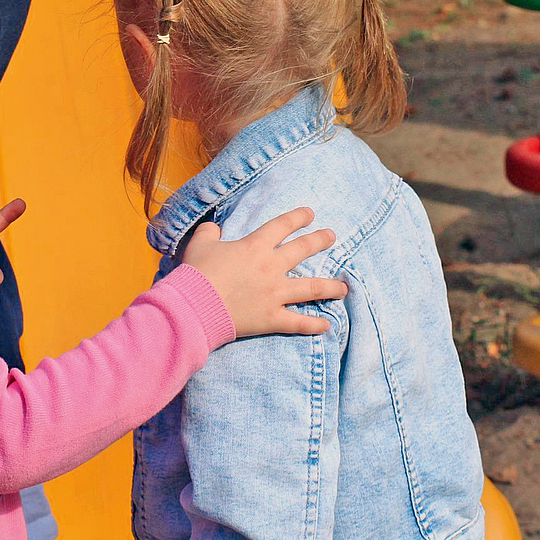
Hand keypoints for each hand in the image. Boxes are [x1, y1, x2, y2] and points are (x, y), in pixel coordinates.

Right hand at [181, 208, 346, 337]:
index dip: (297, 217)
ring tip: (344, 287)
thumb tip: (214, 228)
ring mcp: (275, 294)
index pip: (281, 226)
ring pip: (312, 287)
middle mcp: (271, 267)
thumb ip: (209, 232)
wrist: (194, 306)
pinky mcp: (272, 318)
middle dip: (320, 241)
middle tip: (331, 236)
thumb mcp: (199, 244)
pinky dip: (314, 325)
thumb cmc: (196, 273)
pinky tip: (327, 326)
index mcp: (255, 246)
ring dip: (331, 286)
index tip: (310, 214)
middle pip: (302, 250)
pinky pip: (299, 322)